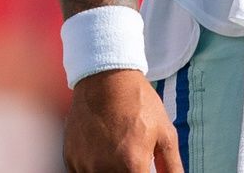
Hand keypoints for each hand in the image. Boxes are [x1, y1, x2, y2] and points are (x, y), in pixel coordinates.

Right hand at [63, 68, 182, 172]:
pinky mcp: (70, 160)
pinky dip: (94, 169)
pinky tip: (102, 153)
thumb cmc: (139, 104)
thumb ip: (172, 165)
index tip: (145, 169)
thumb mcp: (165, 132)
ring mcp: (85, 165)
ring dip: (110, 171)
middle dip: (129, 172)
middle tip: (131, 157)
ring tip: (118, 152)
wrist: (107, 79)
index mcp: (132, 164)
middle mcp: (105, 168)